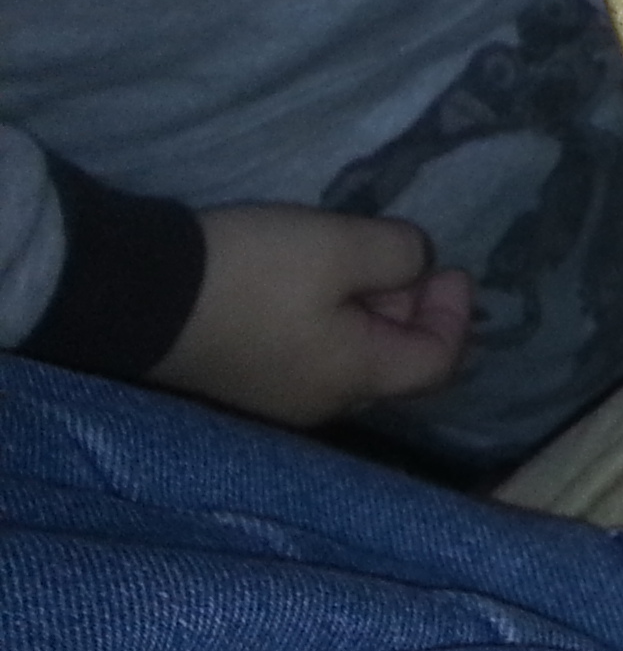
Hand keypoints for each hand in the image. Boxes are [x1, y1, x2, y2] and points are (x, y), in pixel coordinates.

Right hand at [146, 204, 472, 427]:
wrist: (138, 295)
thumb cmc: (254, 272)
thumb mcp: (341, 246)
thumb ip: (399, 255)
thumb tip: (414, 267)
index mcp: (353, 379)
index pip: (436, 364)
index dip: (456, 315)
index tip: (450, 268)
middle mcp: (319, 403)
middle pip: (394, 365)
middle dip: (415, 312)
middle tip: (410, 263)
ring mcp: (275, 397)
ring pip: (351, 359)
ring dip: (372, 313)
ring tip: (366, 263)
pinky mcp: (241, 380)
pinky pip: (310, 355)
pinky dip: (332, 319)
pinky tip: (317, 280)